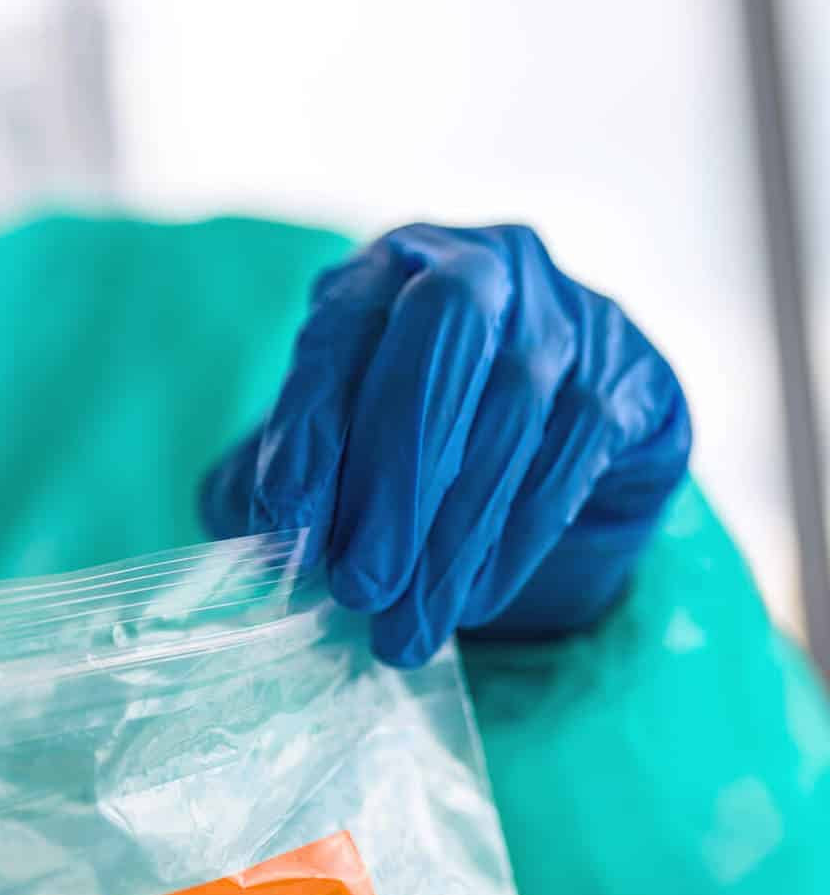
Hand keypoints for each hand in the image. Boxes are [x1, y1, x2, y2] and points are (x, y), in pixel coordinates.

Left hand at [201, 223, 690, 665]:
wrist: (539, 440)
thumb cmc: (399, 439)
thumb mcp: (324, 448)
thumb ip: (279, 483)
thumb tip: (262, 549)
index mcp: (384, 269)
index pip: (343, 328)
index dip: (311, 421)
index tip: (284, 516)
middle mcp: (483, 268)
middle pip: (443, 343)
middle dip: (394, 476)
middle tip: (357, 586)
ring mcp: (571, 314)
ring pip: (513, 414)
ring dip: (451, 538)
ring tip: (404, 627)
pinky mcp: (633, 380)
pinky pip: (574, 459)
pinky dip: (515, 541)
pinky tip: (471, 601)